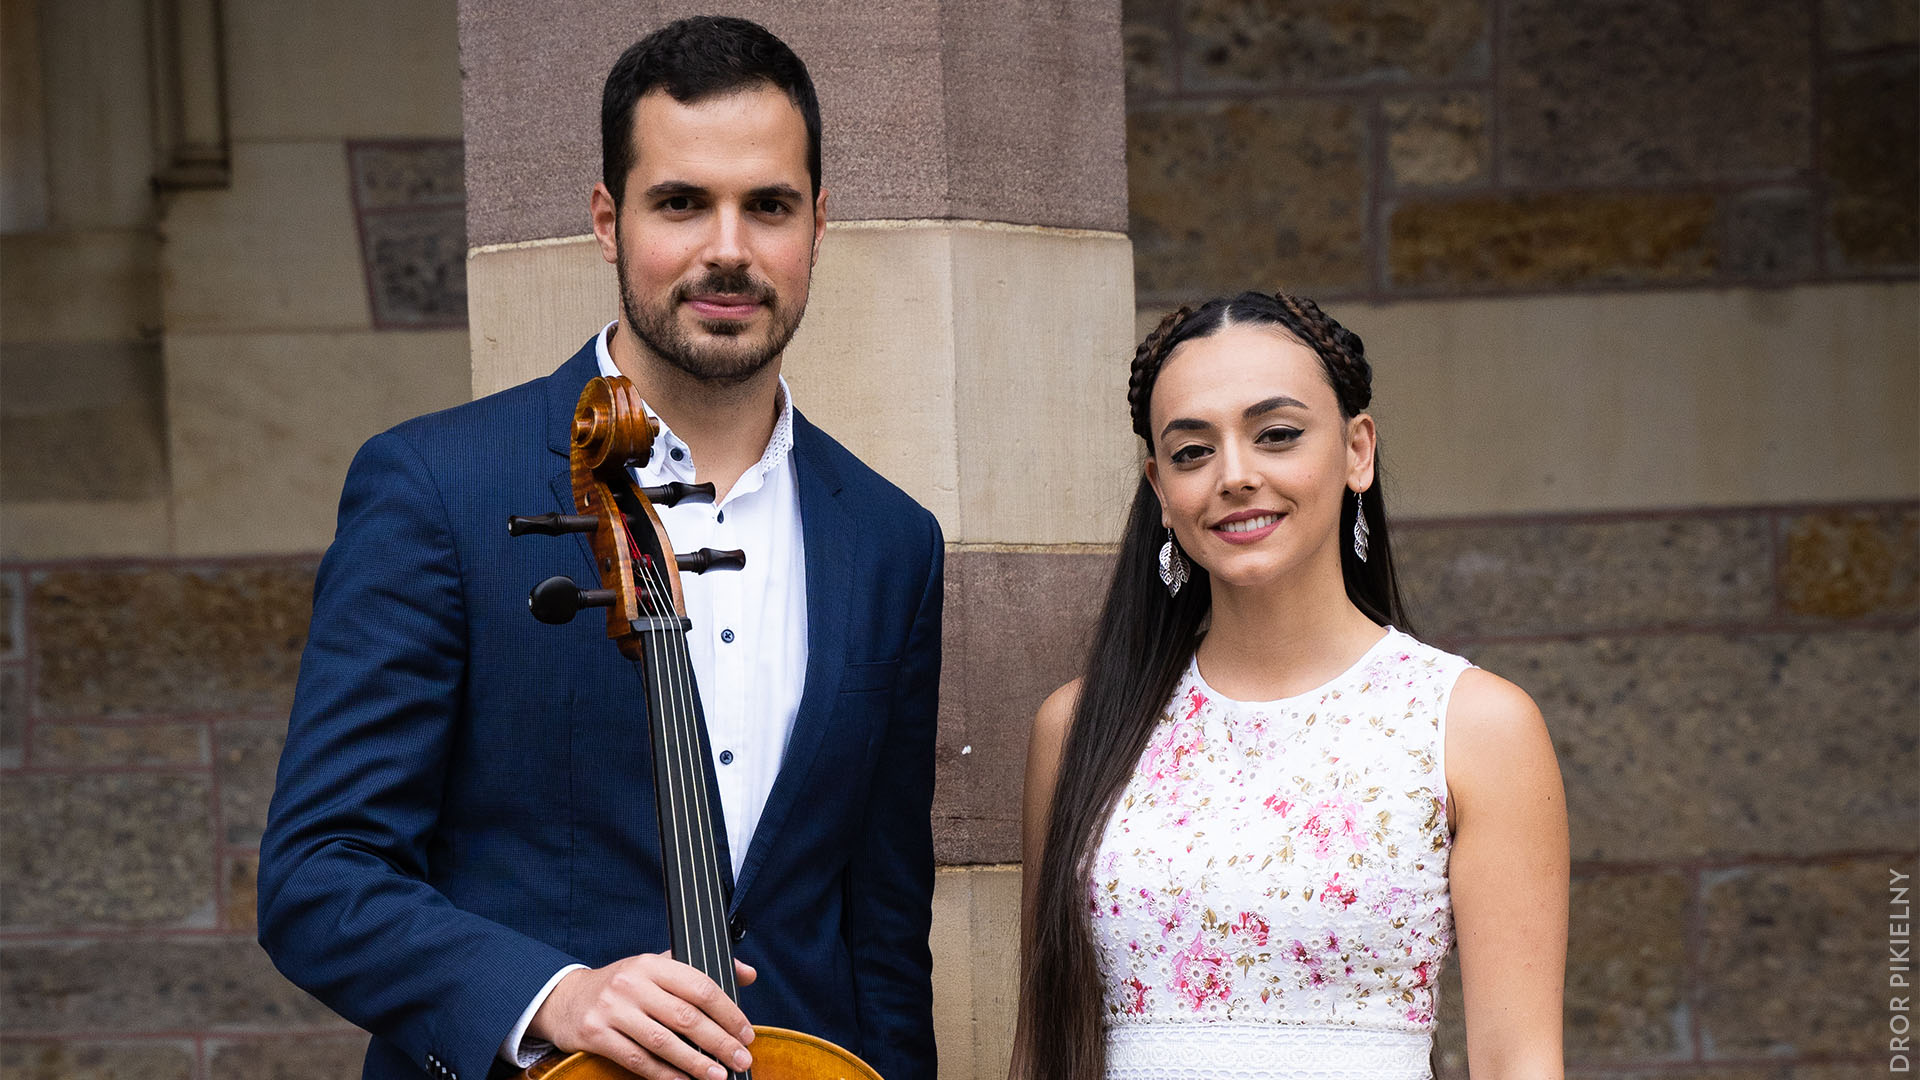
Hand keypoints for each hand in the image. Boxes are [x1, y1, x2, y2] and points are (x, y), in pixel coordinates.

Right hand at [528, 953, 757, 1079]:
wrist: (565, 999)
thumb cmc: (621, 986)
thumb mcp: (656, 968)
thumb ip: (699, 972)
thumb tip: (748, 973)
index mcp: (652, 964)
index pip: (700, 986)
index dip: (728, 1013)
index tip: (746, 1034)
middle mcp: (632, 983)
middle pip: (685, 1017)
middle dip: (719, 1042)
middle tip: (741, 1060)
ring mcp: (612, 1009)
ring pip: (663, 1042)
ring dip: (695, 1063)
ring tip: (719, 1076)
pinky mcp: (595, 1034)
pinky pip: (637, 1060)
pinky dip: (664, 1074)